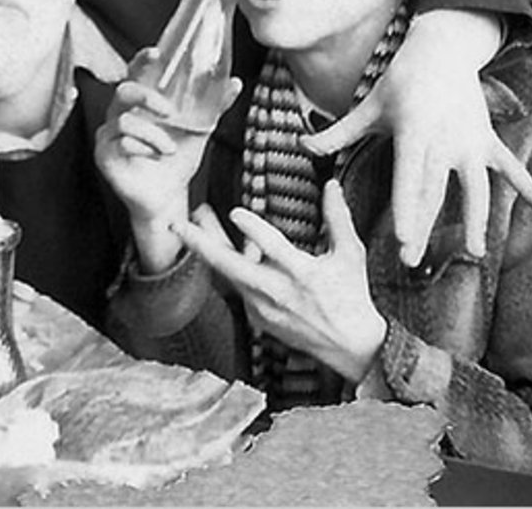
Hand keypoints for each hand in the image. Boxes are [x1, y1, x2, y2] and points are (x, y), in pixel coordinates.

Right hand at [95, 49, 240, 271]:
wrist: (167, 198)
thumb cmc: (177, 160)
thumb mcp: (200, 130)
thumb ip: (214, 106)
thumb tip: (235, 83)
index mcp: (141, 103)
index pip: (136, 73)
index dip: (142, 61)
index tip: (156, 53)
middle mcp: (121, 114)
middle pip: (123, 90)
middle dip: (146, 97)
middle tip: (169, 111)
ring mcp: (109, 134)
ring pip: (124, 121)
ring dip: (153, 135)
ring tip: (169, 149)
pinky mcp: (104, 155)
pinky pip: (119, 143)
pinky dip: (143, 149)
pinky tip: (155, 156)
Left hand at [172, 183, 386, 384]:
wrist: (352, 347)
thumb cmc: (352, 296)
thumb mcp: (351, 254)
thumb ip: (338, 217)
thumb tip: (331, 184)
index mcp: (302, 275)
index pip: (275, 249)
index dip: (254, 230)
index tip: (236, 212)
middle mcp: (277, 293)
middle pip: (232, 267)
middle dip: (201, 244)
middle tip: (179, 224)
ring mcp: (264, 309)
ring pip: (227, 276)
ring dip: (206, 251)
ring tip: (187, 227)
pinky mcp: (258, 320)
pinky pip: (235, 288)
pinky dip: (224, 268)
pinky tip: (215, 248)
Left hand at [299, 10, 531, 265]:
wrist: (442, 49)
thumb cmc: (399, 82)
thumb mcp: (369, 105)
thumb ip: (338, 132)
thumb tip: (301, 145)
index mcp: (412, 132)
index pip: (407, 177)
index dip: (407, 208)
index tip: (404, 238)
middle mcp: (443, 139)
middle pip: (435, 190)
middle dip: (425, 225)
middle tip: (411, 260)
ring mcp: (470, 140)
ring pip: (477, 185)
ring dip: (479, 218)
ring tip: (478, 253)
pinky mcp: (486, 139)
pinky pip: (509, 165)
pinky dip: (529, 184)